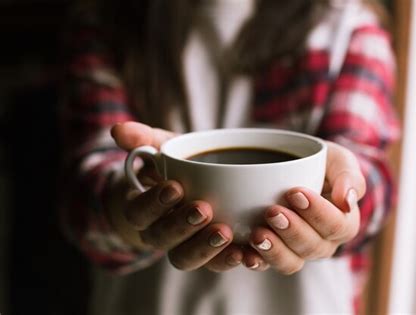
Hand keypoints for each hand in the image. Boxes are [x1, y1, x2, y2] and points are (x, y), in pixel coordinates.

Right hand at [109, 122, 242, 271]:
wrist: (191, 185)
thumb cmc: (173, 166)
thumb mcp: (160, 147)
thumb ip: (143, 139)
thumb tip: (118, 130)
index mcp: (142, 209)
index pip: (139, 212)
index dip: (154, 203)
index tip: (175, 186)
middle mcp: (159, 232)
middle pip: (162, 239)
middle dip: (182, 225)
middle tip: (203, 208)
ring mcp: (183, 246)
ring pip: (185, 258)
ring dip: (204, 248)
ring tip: (226, 232)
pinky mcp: (208, 254)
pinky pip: (214, 265)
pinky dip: (228, 260)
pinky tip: (244, 253)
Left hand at [246, 142, 365, 273]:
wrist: (292, 166)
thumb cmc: (321, 164)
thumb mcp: (338, 160)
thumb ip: (349, 176)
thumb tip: (347, 202)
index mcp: (343, 223)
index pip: (337, 225)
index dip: (317, 213)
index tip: (295, 192)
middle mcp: (323, 243)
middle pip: (312, 247)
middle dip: (291, 231)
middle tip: (272, 211)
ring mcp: (297, 251)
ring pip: (291, 262)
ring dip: (274, 250)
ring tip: (257, 234)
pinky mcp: (273, 252)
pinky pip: (266, 265)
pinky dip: (255, 261)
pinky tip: (244, 253)